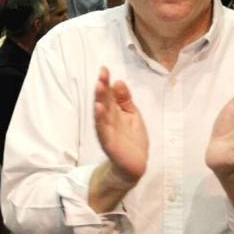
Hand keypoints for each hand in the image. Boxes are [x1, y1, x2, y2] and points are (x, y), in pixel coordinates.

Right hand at [93, 67, 148, 183]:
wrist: (135, 164)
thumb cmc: (132, 139)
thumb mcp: (132, 115)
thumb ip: (125, 100)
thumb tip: (118, 82)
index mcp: (114, 111)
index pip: (108, 94)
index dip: (106, 82)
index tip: (104, 69)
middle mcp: (108, 119)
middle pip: (104, 101)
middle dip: (102, 88)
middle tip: (102, 74)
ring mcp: (107, 130)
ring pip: (102, 112)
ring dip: (99, 100)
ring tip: (99, 87)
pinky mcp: (108, 142)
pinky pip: (103, 129)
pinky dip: (100, 119)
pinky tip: (98, 108)